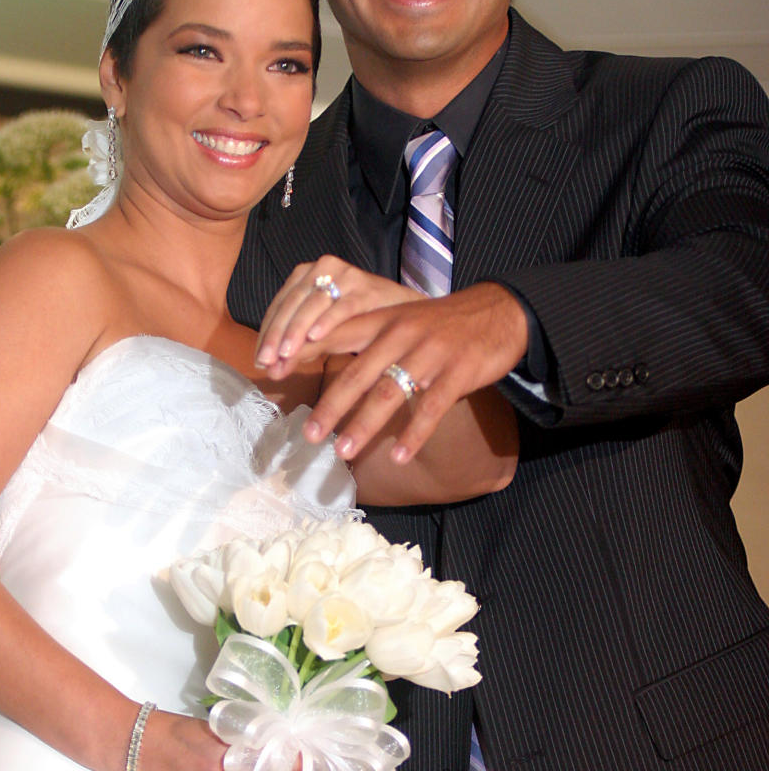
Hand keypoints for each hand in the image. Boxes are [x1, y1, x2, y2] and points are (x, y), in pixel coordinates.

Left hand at [255, 255, 420, 376]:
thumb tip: (271, 370)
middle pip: (291, 304)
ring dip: (297, 331)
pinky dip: (328, 321)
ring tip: (285, 354)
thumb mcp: (321, 330)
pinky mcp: (366, 286)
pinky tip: (316, 337)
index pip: (279, 305)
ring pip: (313, 305)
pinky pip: (343, 305)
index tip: (259, 361)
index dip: (266, 334)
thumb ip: (297, 346)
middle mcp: (322, 268)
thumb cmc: (357, 321)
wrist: (403, 310)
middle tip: (266, 362)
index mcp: (305, 274)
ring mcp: (345, 275)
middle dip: (276, 336)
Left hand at [299, 282, 528, 463]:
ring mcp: (430, 353)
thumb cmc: (439, 324)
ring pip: (390, 392)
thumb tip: (314, 348)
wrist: (498, 312)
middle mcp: (401, 334)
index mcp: (383, 320)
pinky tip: (398, 457)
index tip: (271, 370)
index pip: (334, 334)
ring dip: (364, 425)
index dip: (301, 351)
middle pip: (358, 373)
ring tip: (343, 452)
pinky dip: (414, 435)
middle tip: (308, 435)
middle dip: (330, 406)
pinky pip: (431, 408)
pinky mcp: (458, 373)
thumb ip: (362, 334)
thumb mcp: (398, 318)